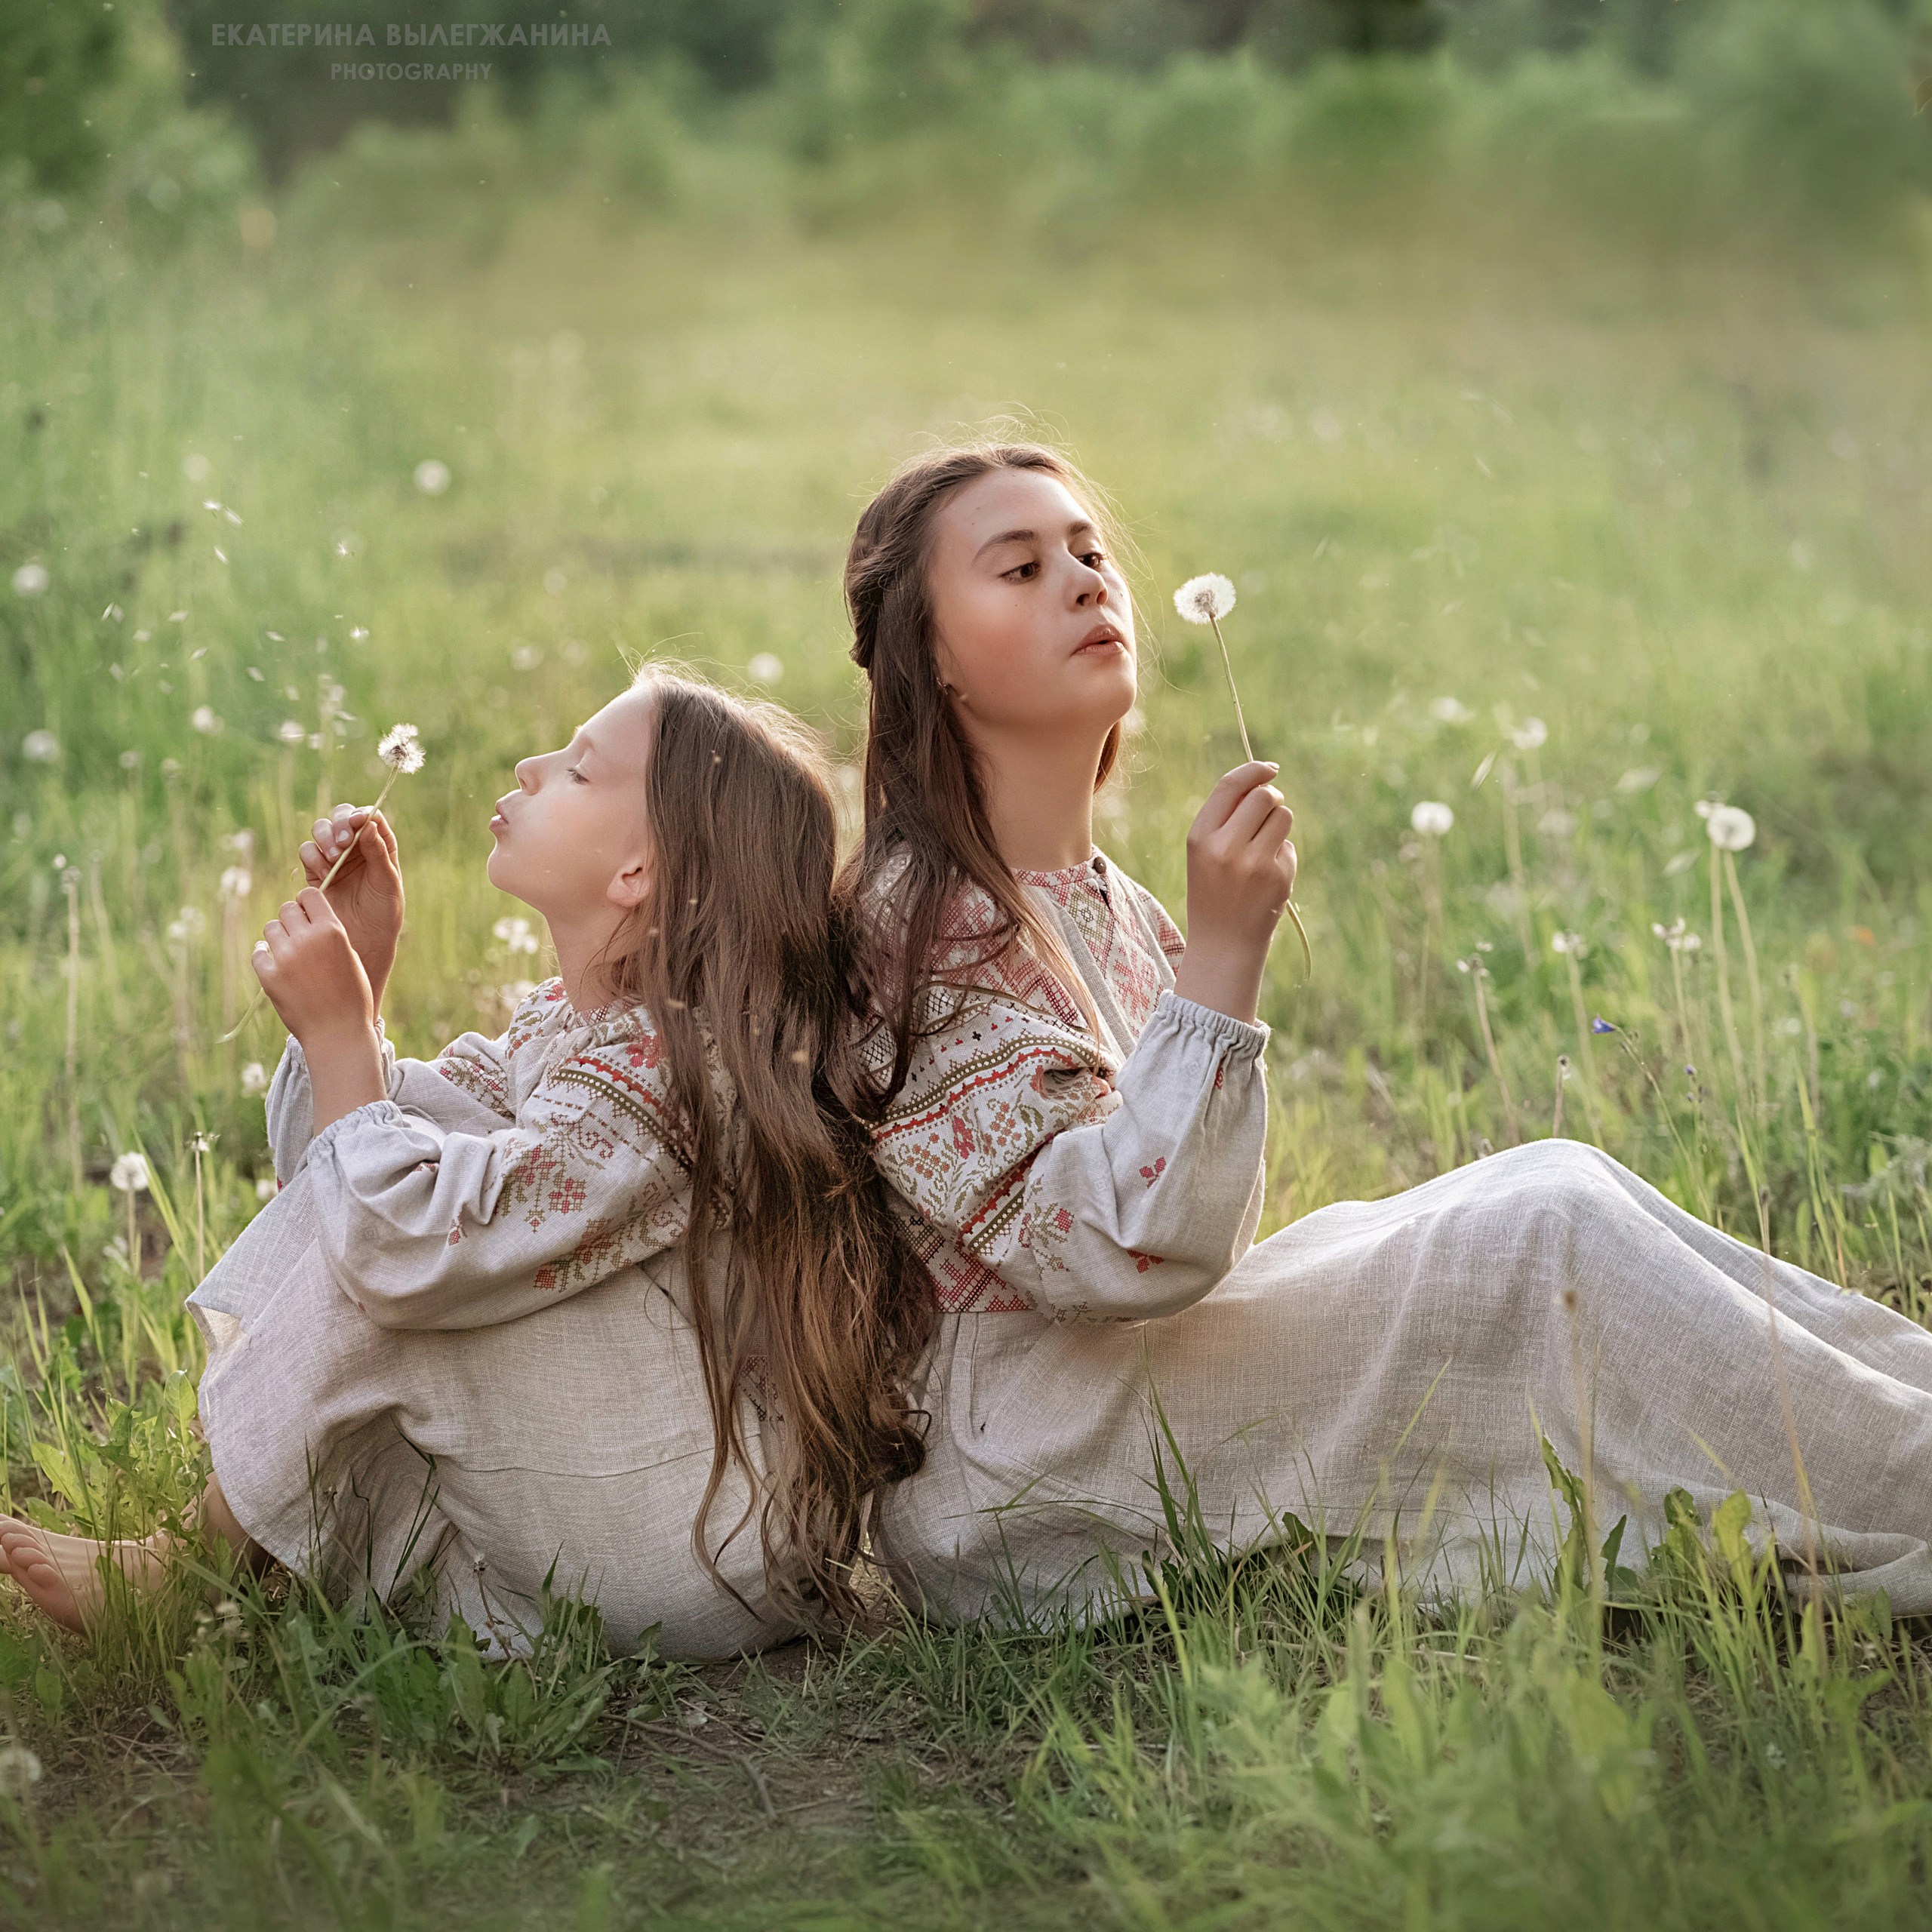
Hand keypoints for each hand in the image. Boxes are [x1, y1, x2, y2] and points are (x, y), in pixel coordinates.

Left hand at [252, 888, 376, 1049]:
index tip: (308, 915)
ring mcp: (286, 957)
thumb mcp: (350, 957)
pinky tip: (276, 966)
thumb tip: (306, 918)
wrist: (338, 1033)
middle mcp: (307, 939)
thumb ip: (328, 935)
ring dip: (277, 937)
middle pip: (286, 909)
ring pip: (270, 929)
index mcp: (332, 931)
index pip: (309, 895)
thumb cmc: (351, 996)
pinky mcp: (269, 976)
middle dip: (291, 920)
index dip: (307, 903)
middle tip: (297, 937)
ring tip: (288, 954)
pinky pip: (258, 953)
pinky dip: (265, 957)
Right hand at [300, 803, 403, 1010]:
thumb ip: (379, 855)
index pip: (370, 818)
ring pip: (321, 831)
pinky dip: (313, 857)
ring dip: (324, 839)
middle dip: (339, 824)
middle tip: (342, 843)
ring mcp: (334, 859)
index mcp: (380, 847)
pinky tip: (324, 874)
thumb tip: (369, 823)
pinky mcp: (315, 872)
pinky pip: (308, 852)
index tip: (358, 822)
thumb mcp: (388, 885)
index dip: (361, 814)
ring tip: (332, 860)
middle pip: (341, 818)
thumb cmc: (383, 916)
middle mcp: (356, 849)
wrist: (361, 945)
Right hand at [1171, 761, 1296, 1023]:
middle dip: (1271, 799)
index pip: (1231, 785)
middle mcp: (1225, 847)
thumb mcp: (1204, 852)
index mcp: (1200, 837)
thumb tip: (1264, 780)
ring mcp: (1254, 862)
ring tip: (1263, 849)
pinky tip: (1266, 878)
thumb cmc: (1213, 890)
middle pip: (1264, 796)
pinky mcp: (1278, 876)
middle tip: (1267, 815)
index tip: (1271, 768)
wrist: (1223, 943)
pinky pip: (1289, 846)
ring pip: (1283, 816)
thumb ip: (1226, 817)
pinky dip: (1282, 854)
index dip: (1254, 770)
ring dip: (1278, 825)